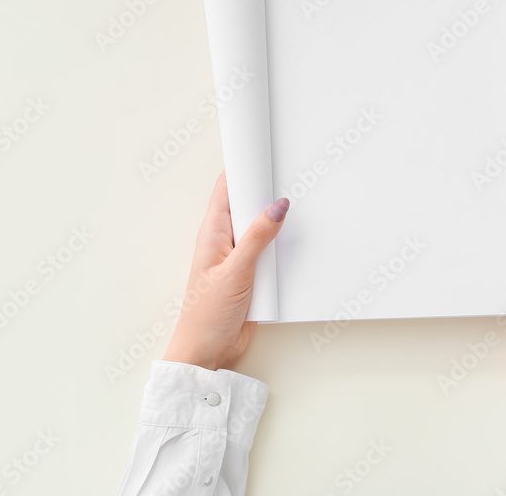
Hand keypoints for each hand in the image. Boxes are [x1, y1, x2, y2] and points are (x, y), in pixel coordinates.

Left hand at [163, 173, 289, 371]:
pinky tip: (296, 246)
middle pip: (249, 205)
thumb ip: (258, 237)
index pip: (226, 188)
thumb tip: (277, 206)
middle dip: (268, 193)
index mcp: (213, 232)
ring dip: (279, 225)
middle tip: (290, 179)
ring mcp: (241, 257)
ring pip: (264, 229)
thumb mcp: (236, 271)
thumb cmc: (206, 315)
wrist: (209, 352)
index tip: (263, 153)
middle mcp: (226, 240)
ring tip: (299, 212)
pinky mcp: (254, 274)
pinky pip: (272, 253)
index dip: (243, 168)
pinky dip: (284, 248)